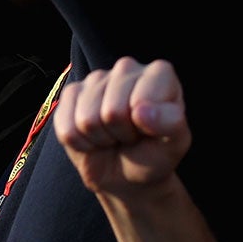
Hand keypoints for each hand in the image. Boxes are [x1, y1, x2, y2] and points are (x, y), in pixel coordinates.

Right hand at [53, 56, 189, 198]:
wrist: (127, 173)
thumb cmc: (155, 154)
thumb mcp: (175, 144)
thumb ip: (170, 124)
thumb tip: (140, 111)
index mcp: (158, 74)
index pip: (142, 100)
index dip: (146, 126)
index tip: (152, 131)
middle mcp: (126, 68)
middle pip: (111, 111)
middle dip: (121, 134)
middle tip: (131, 136)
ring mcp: (96, 78)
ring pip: (87, 120)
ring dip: (101, 139)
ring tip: (114, 136)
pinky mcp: (71, 92)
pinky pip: (66, 127)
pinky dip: (81, 143)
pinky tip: (94, 136)